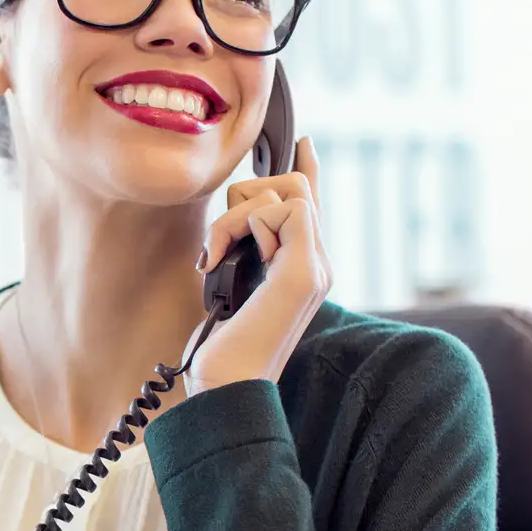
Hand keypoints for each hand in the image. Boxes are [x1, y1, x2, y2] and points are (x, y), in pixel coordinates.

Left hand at [186, 136, 332, 396]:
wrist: (228, 387)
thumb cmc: (221, 352)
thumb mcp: (228, 290)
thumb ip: (242, 256)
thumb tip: (232, 227)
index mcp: (302, 268)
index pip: (311, 206)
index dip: (307, 170)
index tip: (301, 142)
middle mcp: (317, 264)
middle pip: (293, 187)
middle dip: (243, 199)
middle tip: (216, 246)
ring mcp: (316, 267)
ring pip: (282, 193)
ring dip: (232, 218)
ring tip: (214, 259)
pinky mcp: (304, 271)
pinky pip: (281, 209)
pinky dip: (237, 227)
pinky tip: (220, 261)